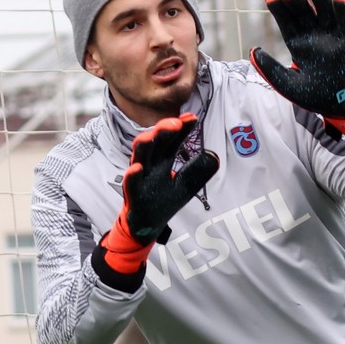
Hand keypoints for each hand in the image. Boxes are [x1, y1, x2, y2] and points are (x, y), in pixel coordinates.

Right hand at [97, 114, 219, 277]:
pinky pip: (130, 183)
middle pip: (156, 142)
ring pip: (140, 156)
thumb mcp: (185, 185)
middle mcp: (150, 164)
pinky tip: (137, 168)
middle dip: (164, 130)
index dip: (182, 128)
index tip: (192, 118)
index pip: (172, 139)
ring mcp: (140, 178)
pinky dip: (133, 175)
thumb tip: (214, 155)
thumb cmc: (162, 201)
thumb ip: (197, 170)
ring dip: (147, 142)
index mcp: (163, 161)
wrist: (145, 225)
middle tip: (177, 123)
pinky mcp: (133, 194)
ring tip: (154, 135)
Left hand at [251, 0, 344, 149]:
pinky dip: (344, 12)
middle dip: (297, 1)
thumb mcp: (287, 85)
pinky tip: (339, 1)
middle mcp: (312, 36)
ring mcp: (330, 37)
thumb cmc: (311, 95)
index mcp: (296, 43)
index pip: (286, 21)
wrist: (337, 106)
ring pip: (325, 12)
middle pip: (304, 11)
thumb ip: (271, 69)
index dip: (279, 8)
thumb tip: (254, 51)